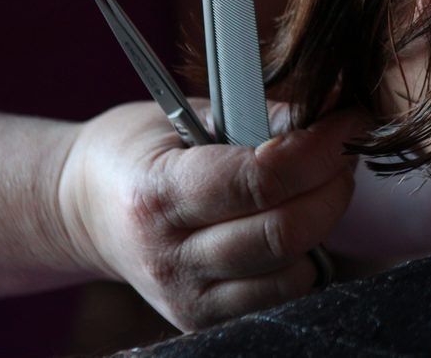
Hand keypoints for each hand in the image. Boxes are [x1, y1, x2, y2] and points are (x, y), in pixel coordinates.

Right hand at [57, 100, 365, 329]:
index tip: (347, 120)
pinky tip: (292, 224)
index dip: (318, 148)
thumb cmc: (138, 151)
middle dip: (333, 186)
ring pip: (292, 272)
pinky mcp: (203, 321)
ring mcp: (187, 298)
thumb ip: (255, 115)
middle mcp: (170, 256)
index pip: (258, 181)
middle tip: (342, 152)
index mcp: (158, 193)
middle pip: (284, 233)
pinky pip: (281, 297)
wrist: (83, 211)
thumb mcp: (183, 114)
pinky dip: (302, 259)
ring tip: (318, 185)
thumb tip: (329, 108)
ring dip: (323, 224)